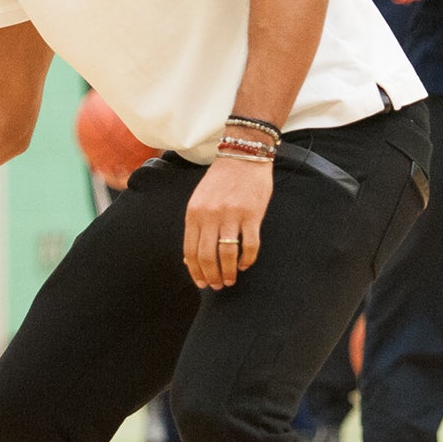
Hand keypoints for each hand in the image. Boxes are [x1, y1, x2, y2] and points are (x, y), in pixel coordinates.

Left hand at [183, 156, 271, 289]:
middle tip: (217, 286)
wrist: (243, 155)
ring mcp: (231, 215)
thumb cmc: (221, 180)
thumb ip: (196, 226)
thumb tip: (191, 258)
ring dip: (228, 272)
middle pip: (207, 256)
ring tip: (230, 280)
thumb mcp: (200, 200)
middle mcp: (210, 215)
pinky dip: (247, 260)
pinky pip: (250, 245)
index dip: (195, 271)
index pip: (190, 250)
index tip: (201, 283)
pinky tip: (244, 264)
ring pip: (227, 254)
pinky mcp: (252, 214)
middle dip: (211, 276)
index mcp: (194, 213)